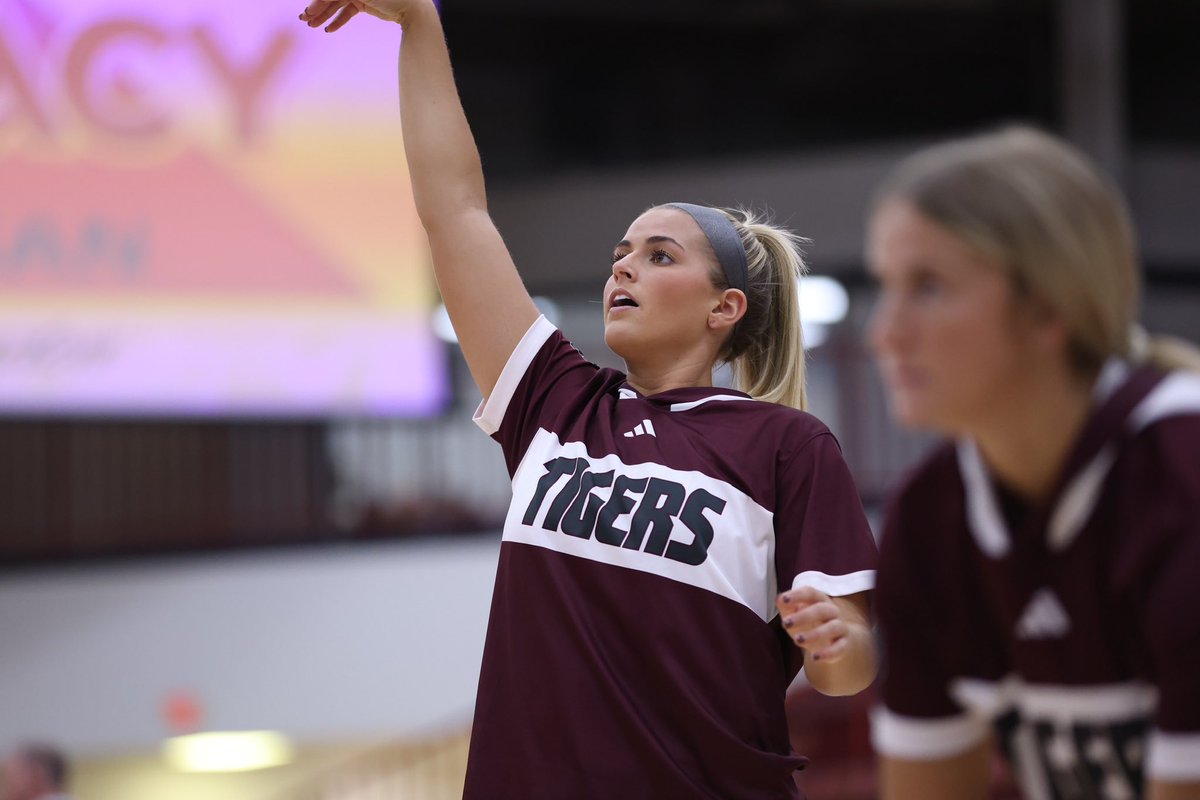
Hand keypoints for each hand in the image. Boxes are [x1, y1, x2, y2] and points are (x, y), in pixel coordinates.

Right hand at [299, 0, 428, 31]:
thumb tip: (321, 0)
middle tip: (304, 20)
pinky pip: (347, 12)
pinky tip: (328, 30)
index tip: (307, 11)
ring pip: (337, 5)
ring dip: (324, 15)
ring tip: (312, 26)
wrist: (410, 8)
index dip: (318, 1)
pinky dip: (338, 21)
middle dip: (317, 7)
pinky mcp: (363, 4)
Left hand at [776, 585, 851, 663]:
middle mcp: (832, 611)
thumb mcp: (795, 615)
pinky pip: (840, 647)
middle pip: (821, 609)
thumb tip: (779, 599)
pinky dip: (828, 653)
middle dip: (804, 616)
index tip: (783, 599)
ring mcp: (840, 627)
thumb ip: (787, 607)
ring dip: (815, 634)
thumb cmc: (809, 623)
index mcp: (819, 600)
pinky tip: (815, 657)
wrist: (834, 640)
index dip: (797, 595)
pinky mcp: (844, 644)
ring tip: (798, 640)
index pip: (810, 593)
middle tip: (787, 623)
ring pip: (833, 627)